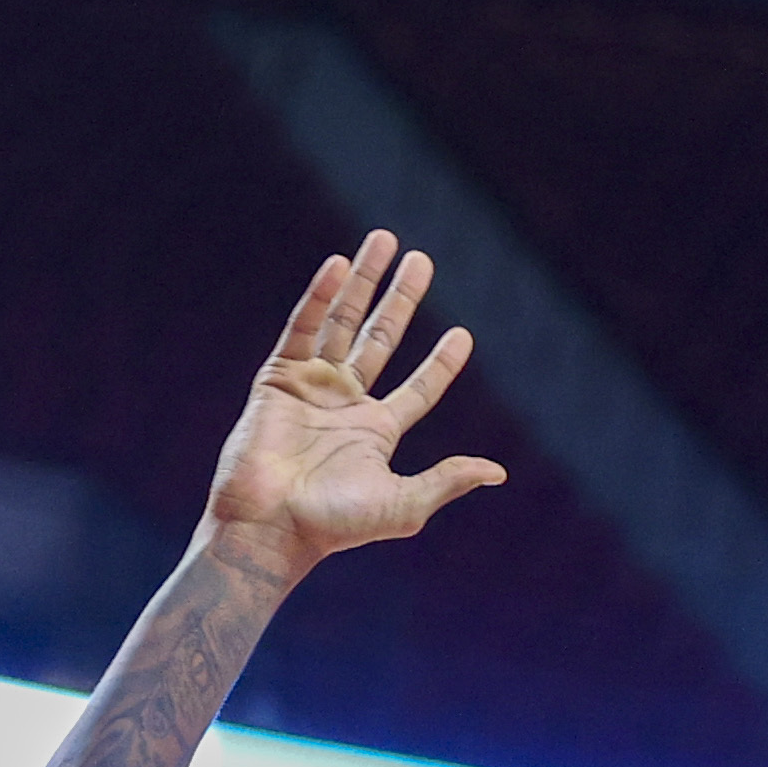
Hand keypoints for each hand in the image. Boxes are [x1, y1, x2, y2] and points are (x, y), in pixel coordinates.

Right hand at [199, 231, 505, 577]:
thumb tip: (497, 473)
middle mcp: (345, 404)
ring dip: (363, 281)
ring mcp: (311, 388)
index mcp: (377, 433)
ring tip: (383, 240)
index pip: (419, 389)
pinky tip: (340, 266)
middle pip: (381, 338)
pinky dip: (319, 297)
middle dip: (401, 299)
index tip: (464, 335)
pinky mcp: (277, 380)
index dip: (441, 364)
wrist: (270, 527)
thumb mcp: (403, 505)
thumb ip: (446, 481)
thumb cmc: (334, 525)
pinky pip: (301, 329)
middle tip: (421, 259)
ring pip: (341, 323)